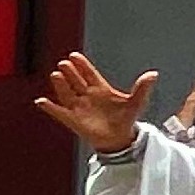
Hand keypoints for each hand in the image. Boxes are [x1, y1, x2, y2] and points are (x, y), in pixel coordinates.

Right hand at [31, 53, 154, 153]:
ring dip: (61, 85)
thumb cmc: (125, 118)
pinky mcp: (73, 120)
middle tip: (64, 63)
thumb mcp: (136, 102)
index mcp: (101, 89)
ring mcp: (79, 107)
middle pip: (76, 81)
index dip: (82, 65)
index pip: (89, 74)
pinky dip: (50, 107)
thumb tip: (153, 74)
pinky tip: (41, 101)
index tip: (74, 56)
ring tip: (55, 75)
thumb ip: (142, 88)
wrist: (119, 138)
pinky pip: (59, 112)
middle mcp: (87, 96)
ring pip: (67, 93)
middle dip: (70, 73)